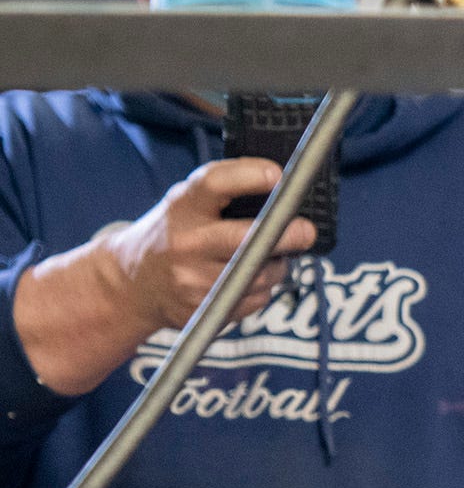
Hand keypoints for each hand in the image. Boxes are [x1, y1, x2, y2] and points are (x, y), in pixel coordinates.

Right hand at [101, 157, 317, 332]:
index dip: (249, 177)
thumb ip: (226, 191)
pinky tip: (246, 278)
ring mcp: (192, 281)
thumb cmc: (174, 233)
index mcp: (182, 206)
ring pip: (259, 274)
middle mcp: (185, 244)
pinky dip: (261, 288)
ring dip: (276, 264)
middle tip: (307, 231)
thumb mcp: (187, 202)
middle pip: (246, 240)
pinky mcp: (204, 311)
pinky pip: (255, 300)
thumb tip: (285, 187)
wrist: (133, 282)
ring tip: (269, 254)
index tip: (278, 176)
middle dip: (286, 235)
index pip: (215, 184)